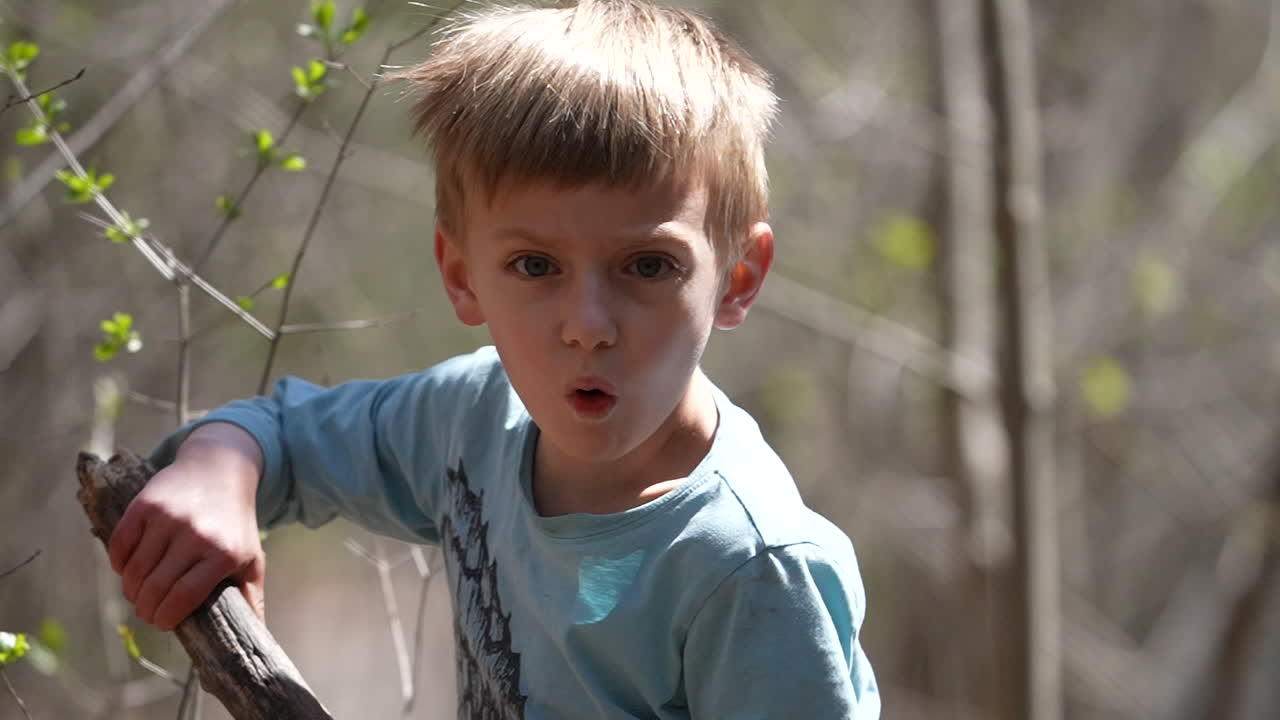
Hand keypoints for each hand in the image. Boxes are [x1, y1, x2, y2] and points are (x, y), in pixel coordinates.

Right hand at [107, 423, 265, 630]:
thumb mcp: (251, 557)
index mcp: (224, 553)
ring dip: (131, 590)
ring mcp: (169, 518)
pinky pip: (120, 546)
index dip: (166, 617)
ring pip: (134, 571)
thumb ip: (252, 597)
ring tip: (138, 594)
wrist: (220, 468)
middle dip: (146, 609)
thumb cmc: (235, 523)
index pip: (183, 598)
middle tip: (147, 613)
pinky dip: (119, 564)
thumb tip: (258, 637)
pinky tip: (127, 570)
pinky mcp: (145, 505)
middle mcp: (196, 535)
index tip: (163, 623)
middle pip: (155, 588)